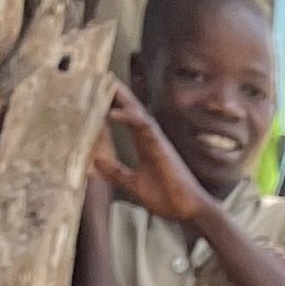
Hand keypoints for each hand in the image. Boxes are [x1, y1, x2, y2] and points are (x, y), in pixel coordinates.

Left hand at [92, 85, 208, 228]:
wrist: (188, 212)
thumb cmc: (168, 199)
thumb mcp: (134, 185)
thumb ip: (116, 172)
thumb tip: (97, 163)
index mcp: (144, 145)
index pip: (126, 118)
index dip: (112, 104)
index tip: (96, 91)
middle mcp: (150, 138)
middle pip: (130, 108)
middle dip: (115, 91)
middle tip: (98, 74)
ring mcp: (156, 141)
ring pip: (136, 111)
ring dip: (121, 96)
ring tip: (104, 82)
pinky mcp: (161, 147)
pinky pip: (143, 126)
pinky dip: (128, 118)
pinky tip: (113, 113)